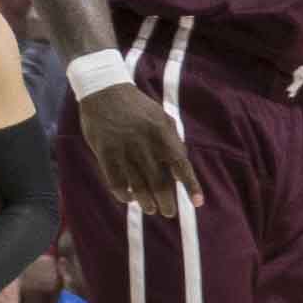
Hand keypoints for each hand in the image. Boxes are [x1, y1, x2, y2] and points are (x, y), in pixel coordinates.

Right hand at [81, 79, 199, 214]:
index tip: (197, 203)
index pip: (181, 164)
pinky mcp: (106, 153)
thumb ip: (173, 141)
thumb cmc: (137, 107)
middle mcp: (145, 144)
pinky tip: (129, 198)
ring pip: (139, 187)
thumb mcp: (161, 117)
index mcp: (162, 133)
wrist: (105, 91)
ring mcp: (125, 150)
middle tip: (168, 212)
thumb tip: (182, 167)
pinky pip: (116, 183)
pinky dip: (124, 195)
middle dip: (166, 202)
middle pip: (160, 182)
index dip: (191, 185)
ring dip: (146, 203)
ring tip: (151, 209)